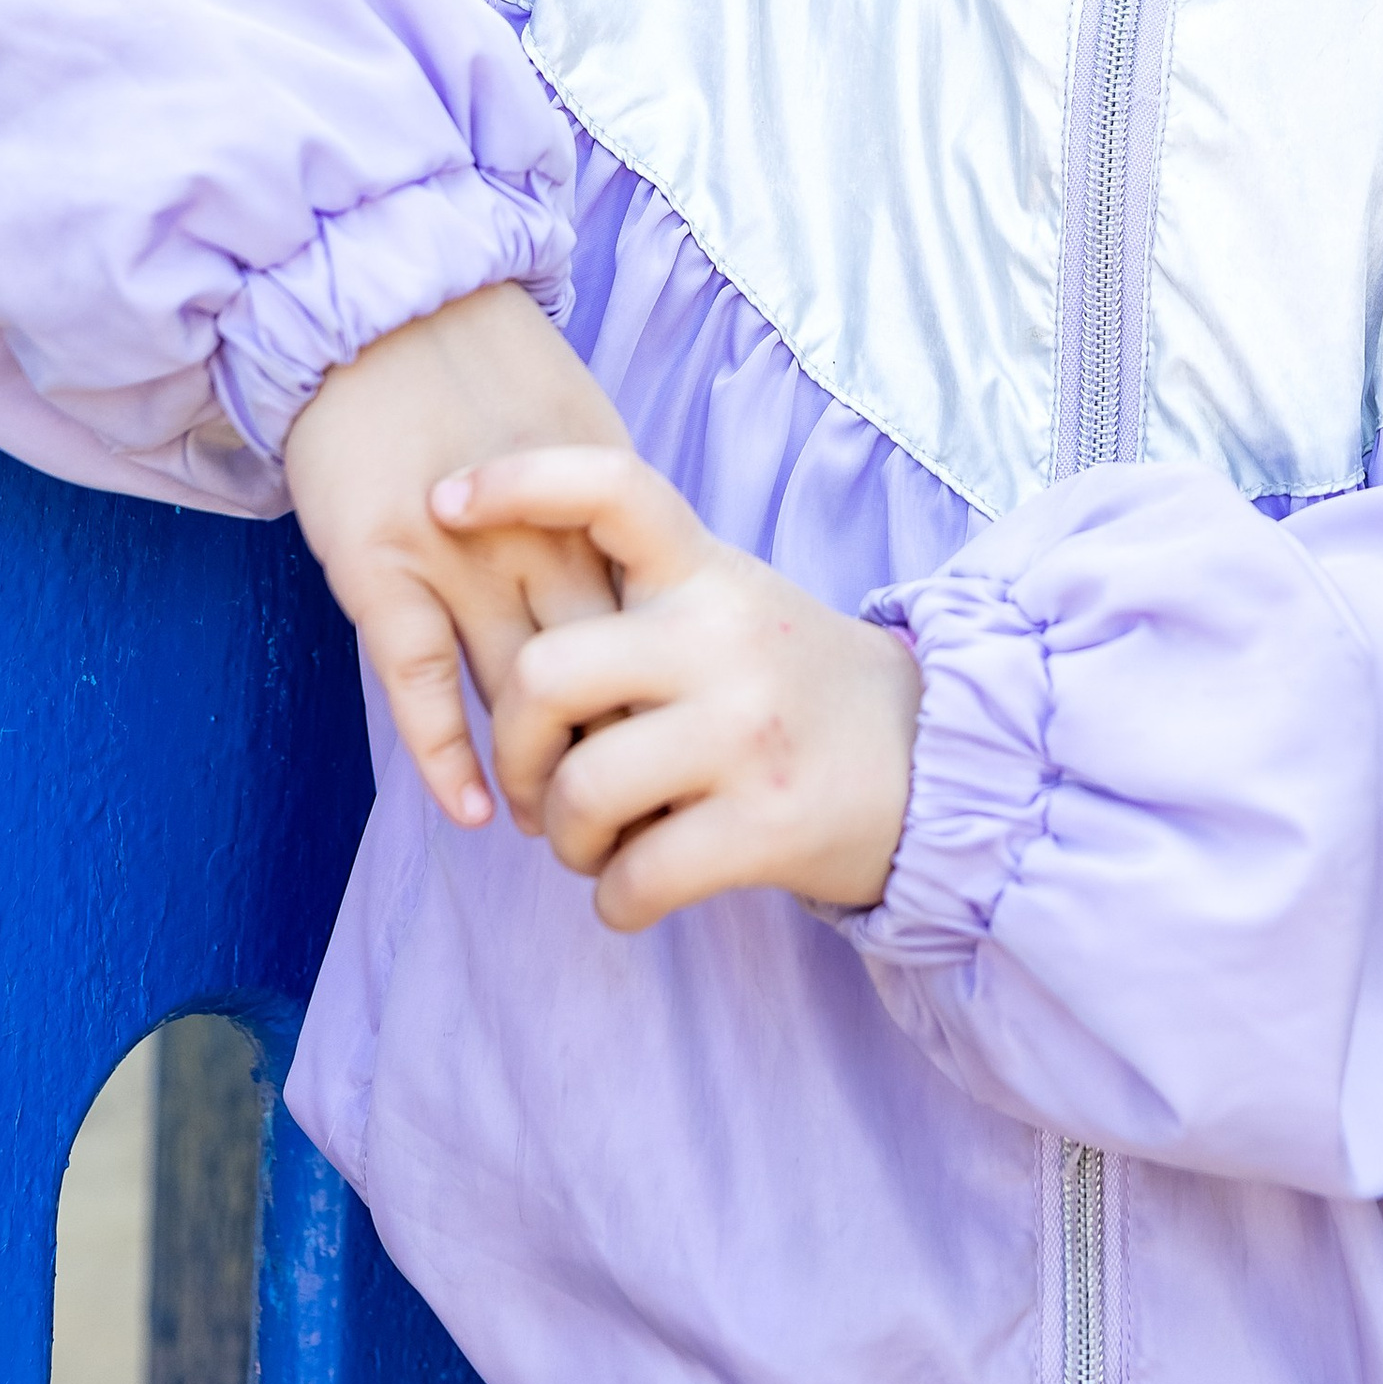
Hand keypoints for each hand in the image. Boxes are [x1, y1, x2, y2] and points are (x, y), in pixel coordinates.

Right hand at [283, 286, 631, 831]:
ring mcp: (460, 556)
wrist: (374, 297)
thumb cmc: (477, 353)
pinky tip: (477, 809)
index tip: (685, 747)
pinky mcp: (382, 567)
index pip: (651, 622)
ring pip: (520, 689)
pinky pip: (420, 680)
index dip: (669, 694)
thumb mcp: (575, 420)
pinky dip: (449, 752)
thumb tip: (651, 573)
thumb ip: (606, 501)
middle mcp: (540, 534)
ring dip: (543, 767)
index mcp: (597, 498)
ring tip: (562, 833)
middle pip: (602, 668)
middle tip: (636, 819)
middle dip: (623, 747)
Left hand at [434, 446, 924, 930]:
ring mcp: (746, 732)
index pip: (612, 489)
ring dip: (563, 840)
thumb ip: (646, 604)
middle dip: (514, 746)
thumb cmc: (800, 689)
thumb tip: (515, 645)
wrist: (937, 764)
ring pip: (580, 792)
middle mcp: (725, 638)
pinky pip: (634, 880)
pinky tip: (636, 890)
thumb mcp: (736, 607)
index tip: (446, 500)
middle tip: (534, 783)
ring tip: (592, 844)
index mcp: (711, 571)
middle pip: (546, 674)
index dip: (521, 482)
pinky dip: (615, 901)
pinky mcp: (765, 825)